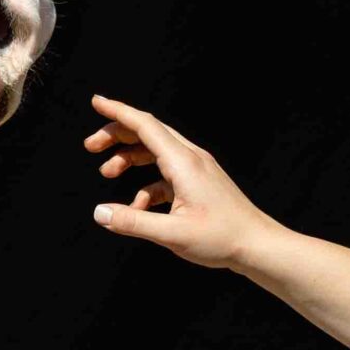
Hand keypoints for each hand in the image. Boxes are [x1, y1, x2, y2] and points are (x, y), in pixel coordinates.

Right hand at [81, 94, 280, 270]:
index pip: (145, 126)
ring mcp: (197, 170)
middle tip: (90, 146)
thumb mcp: (172, 234)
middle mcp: (191, 159)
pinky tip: (138, 207)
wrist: (259, 246)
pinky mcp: (199, 183)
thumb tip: (99, 213)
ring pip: (155, 151)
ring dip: (129, 157)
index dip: (118, 111)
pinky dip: (146, 183)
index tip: (96, 102)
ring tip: (107, 173)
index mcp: (184, 163)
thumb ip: (133, 222)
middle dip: (117, 135)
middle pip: (148, 133)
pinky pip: (165, 173)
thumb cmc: (223, 239)